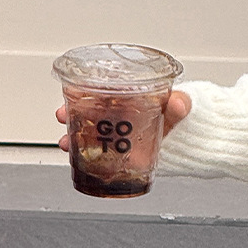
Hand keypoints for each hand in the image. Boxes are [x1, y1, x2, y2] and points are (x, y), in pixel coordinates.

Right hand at [55, 90, 191, 154]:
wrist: (186, 140)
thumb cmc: (178, 116)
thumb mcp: (181, 105)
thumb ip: (181, 103)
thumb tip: (179, 103)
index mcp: (129, 98)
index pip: (102, 90)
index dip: (85, 89)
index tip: (72, 91)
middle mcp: (118, 115)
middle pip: (88, 111)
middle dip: (70, 112)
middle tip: (61, 114)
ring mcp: (116, 135)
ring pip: (87, 133)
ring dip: (72, 136)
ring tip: (65, 142)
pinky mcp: (117, 155)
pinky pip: (96, 155)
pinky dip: (83, 157)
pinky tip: (75, 158)